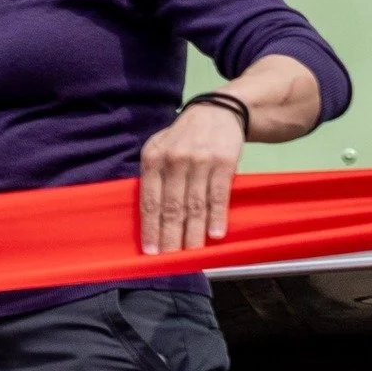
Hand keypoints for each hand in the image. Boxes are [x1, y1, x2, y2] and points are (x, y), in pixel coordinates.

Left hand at [138, 100, 245, 253]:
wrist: (218, 112)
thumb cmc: (183, 137)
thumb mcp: (160, 148)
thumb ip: (153, 176)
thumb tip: (148, 215)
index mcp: (153, 158)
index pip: (149, 200)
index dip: (150, 227)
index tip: (150, 250)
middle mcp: (174, 160)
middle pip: (171, 206)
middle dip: (170, 236)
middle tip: (170, 258)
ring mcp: (199, 161)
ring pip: (195, 205)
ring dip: (193, 232)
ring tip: (191, 252)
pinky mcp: (223, 163)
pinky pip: (218, 196)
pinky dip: (216, 217)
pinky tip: (214, 234)